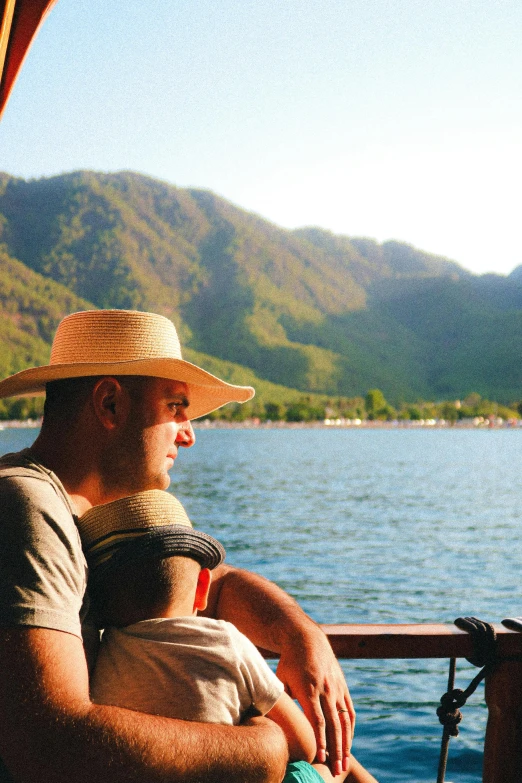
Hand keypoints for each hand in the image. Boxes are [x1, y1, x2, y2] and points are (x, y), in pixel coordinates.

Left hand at [276, 624, 354, 776]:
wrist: (307, 639)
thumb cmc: (289, 662)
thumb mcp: (280, 678)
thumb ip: (281, 700)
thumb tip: (270, 721)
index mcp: (309, 689)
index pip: (317, 720)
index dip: (320, 740)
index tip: (321, 758)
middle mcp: (326, 690)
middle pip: (334, 725)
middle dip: (335, 750)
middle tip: (335, 771)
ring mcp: (336, 689)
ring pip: (345, 721)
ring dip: (346, 744)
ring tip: (344, 764)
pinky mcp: (342, 687)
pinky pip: (350, 712)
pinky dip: (350, 730)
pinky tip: (348, 744)